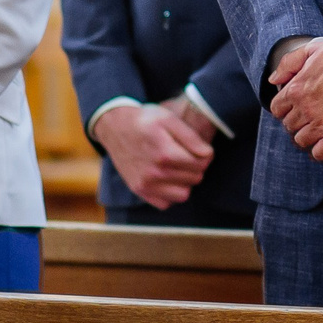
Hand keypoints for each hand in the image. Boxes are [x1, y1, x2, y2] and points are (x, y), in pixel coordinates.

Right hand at [96, 100, 215, 209]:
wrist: (115, 127)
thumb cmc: (144, 120)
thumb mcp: (168, 119)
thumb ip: (191, 137)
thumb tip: (207, 154)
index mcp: (165, 153)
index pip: (201, 164)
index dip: (206, 155)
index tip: (200, 149)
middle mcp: (154, 173)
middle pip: (195, 178)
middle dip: (196, 167)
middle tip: (188, 155)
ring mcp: (146, 184)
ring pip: (183, 194)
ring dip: (185, 182)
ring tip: (179, 167)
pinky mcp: (139, 191)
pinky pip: (166, 203)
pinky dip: (170, 193)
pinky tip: (168, 178)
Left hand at [270, 32, 322, 161]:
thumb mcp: (314, 48)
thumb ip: (288, 63)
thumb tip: (274, 79)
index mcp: (297, 88)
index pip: (277, 109)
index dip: (286, 108)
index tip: (296, 108)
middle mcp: (305, 108)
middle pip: (289, 125)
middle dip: (298, 121)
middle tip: (312, 117)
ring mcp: (321, 124)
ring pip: (301, 140)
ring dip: (308, 136)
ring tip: (320, 129)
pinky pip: (319, 153)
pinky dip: (321, 149)